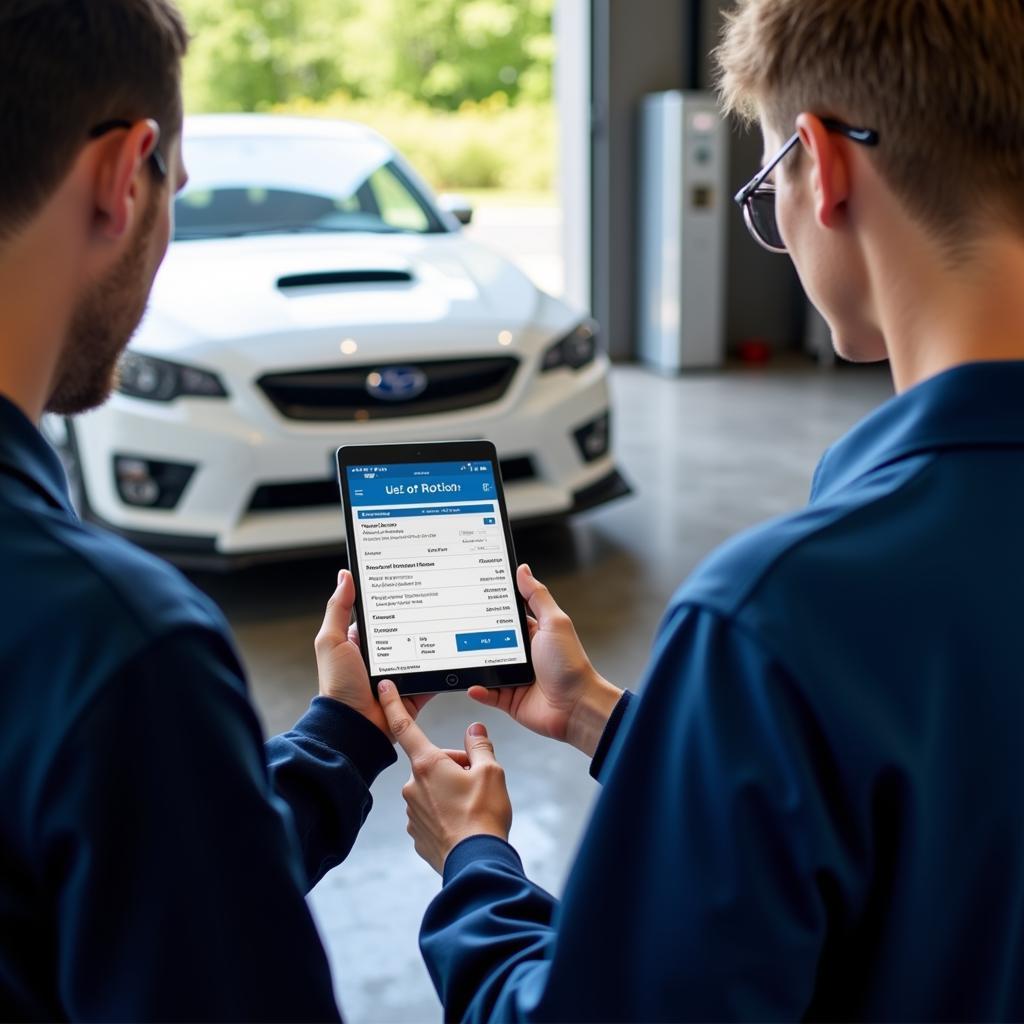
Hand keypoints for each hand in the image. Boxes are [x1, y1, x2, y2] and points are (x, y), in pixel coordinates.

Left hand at [315, 570, 431, 737]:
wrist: (355, 727)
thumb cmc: (338, 686)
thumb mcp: (332, 641)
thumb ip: (339, 608)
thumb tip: (345, 576)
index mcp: (361, 642)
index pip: (380, 614)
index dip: (392, 600)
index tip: (409, 581)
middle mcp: (381, 658)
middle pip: (405, 631)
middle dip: (418, 620)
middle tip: (435, 602)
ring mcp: (399, 674)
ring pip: (423, 652)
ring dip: (432, 644)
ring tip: (446, 625)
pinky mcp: (414, 691)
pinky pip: (433, 677)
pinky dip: (441, 669)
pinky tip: (452, 655)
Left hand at [378, 680, 511, 873]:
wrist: (476, 862)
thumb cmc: (483, 815)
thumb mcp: (490, 772)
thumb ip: (479, 747)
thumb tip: (475, 731)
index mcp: (427, 764)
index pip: (404, 726)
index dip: (393, 703)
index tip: (383, 686)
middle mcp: (412, 785)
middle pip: (431, 762)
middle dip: (452, 765)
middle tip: (476, 780)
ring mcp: (412, 811)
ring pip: (432, 788)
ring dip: (449, 789)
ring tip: (472, 805)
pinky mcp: (416, 833)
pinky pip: (430, 812)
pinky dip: (445, 812)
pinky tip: (462, 822)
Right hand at [466, 564, 622, 756]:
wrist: (576, 706)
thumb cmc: (571, 664)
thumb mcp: (554, 623)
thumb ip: (537, 596)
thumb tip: (523, 570)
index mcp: (532, 634)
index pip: (504, 617)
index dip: (488, 608)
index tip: (468, 596)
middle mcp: (521, 654)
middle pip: (489, 641)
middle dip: (473, 636)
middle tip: (455, 626)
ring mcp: (514, 676)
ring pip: (484, 667)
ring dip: (473, 663)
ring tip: (459, 655)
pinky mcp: (509, 698)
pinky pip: (487, 693)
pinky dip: (478, 689)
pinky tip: (472, 684)